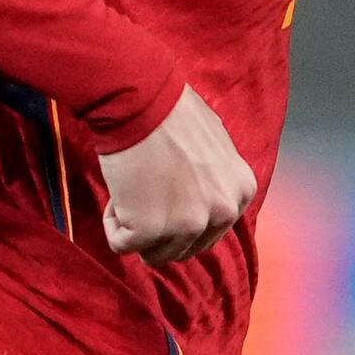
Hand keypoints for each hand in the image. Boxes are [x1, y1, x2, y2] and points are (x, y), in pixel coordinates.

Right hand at [94, 87, 255, 262]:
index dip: (180, 216)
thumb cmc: (171, 111)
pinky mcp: (150, 229)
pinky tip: (119, 192)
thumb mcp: (216, 146)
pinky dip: (113, 223)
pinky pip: (121, 245)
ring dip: (137, 229)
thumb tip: (202, 200)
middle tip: (144, 193)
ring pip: (155, 254)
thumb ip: (215, 180)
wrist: (140, 99)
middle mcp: (222, 213)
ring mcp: (187, 224)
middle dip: (160, 230)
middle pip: (184, 249)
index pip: (210, 232)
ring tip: (133, 189)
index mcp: (241, 192)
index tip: (165, 189)